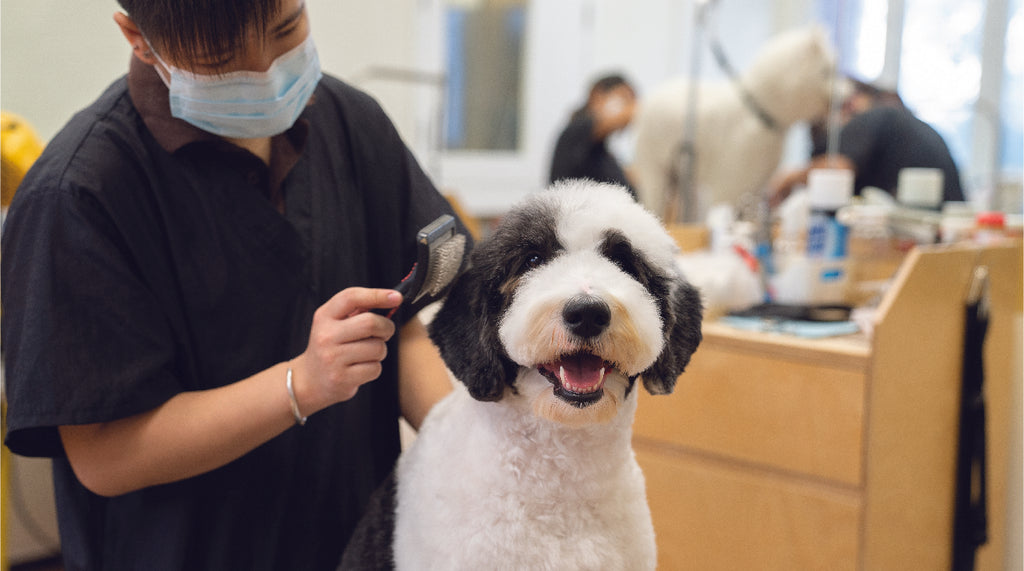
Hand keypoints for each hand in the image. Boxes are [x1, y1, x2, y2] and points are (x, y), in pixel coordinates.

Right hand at [290, 288, 402, 413]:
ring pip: (378, 348)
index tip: (396, 297)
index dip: (377, 294)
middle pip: (370, 323)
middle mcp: (326, 335)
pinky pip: (375, 368)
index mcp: (324, 316)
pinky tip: (361, 368)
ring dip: (380, 350)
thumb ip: (358, 311)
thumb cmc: (332, 347)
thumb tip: (391, 299)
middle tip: (385, 332)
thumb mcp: (335, 324)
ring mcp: (332, 358)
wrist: (310, 380)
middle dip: (386, 328)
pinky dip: (374, 368)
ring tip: (367, 354)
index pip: (351, 297)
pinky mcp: (341, 378)